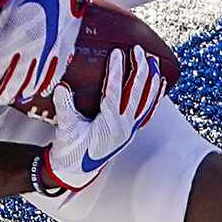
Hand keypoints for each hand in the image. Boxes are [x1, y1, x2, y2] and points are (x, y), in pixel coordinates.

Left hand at [0, 0, 89, 106]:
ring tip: (18, 98)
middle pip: (16, 78)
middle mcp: (30, 49)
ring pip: (35, 79)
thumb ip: (0, 34)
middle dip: (6, 91)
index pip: (0, 65)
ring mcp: (48, 52)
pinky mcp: (63, 50)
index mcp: (13, 37)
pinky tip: (41, 90)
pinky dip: (46, 83)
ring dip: (25, 91)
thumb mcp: (8, 10)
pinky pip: (54, 73)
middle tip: (1, 98)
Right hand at [37, 46, 167, 195]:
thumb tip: (61, 88)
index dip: (117, 72)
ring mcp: (130, 128)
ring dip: (151, 80)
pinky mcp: (131, 129)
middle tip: (139, 50)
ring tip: (153, 60)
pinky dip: (155, 96)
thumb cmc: (70, 151)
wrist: (75, 171)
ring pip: (147, 101)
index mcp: (108, 125)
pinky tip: (160, 83)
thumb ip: (65, 109)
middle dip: (140, 69)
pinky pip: (148, 110)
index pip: (115, 93)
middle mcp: (124, 126)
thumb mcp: (65, 130)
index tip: (118, 53)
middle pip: (137, 93)